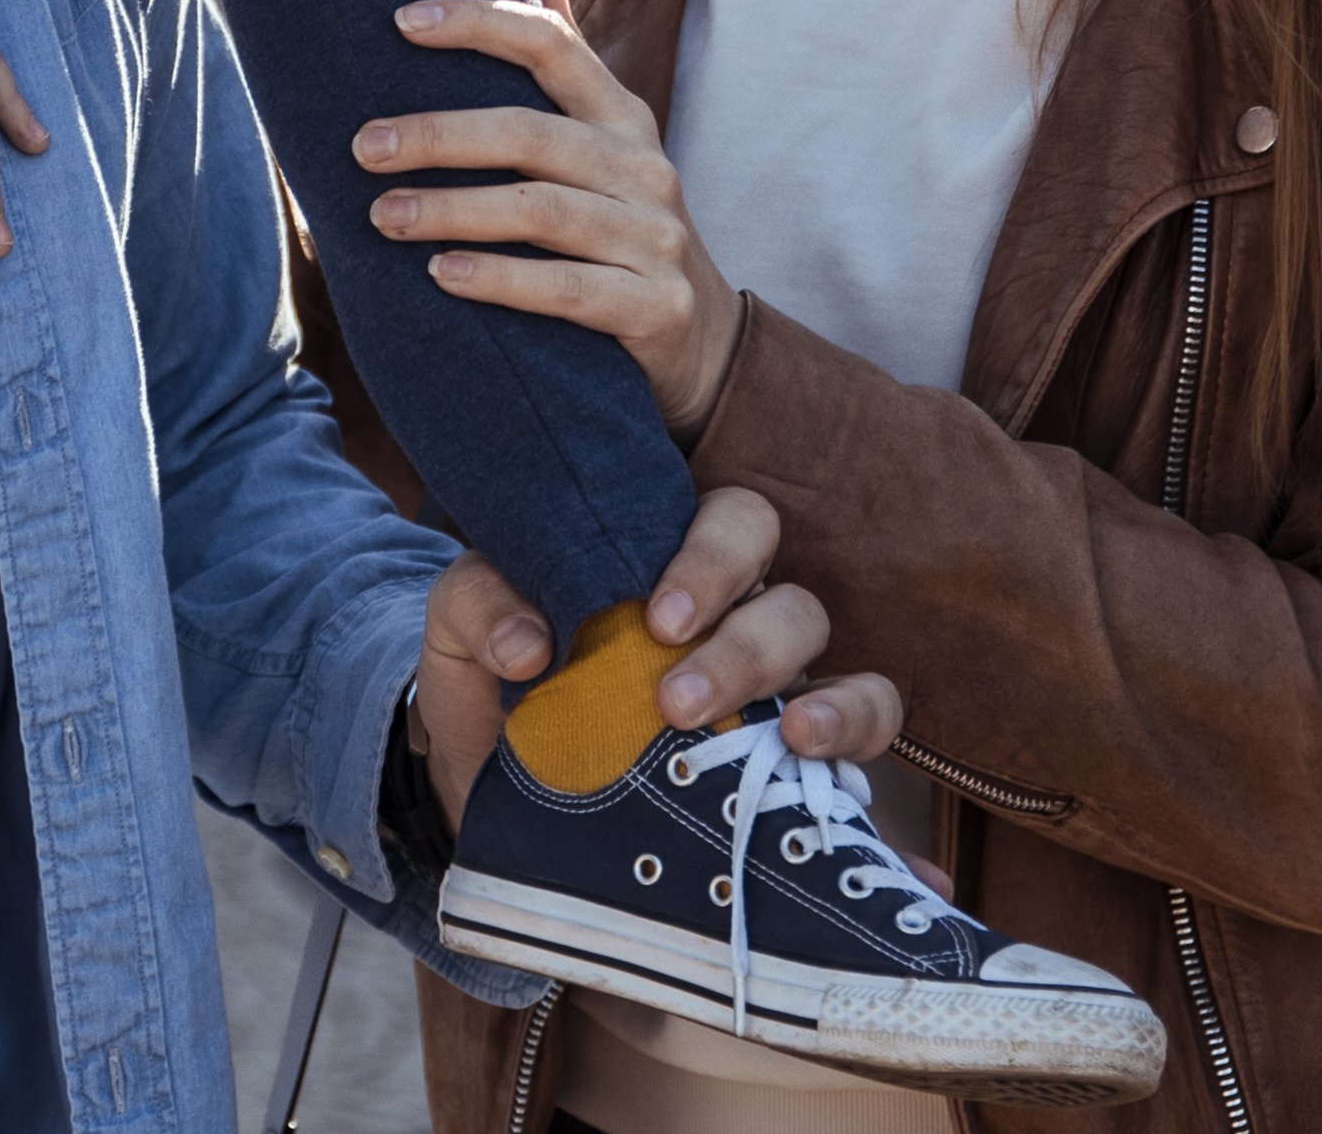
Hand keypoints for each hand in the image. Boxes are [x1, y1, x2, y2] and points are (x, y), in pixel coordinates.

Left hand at [360, 0, 743, 432]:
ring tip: (382, 214)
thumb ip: (567, 52)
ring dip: (453, 210)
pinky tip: (441, 274)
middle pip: (530, 133)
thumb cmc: (622, 221)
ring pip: (541, 210)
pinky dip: (501, 280)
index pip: (552, 43)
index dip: (479, 23)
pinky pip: (568, 289)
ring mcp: (655, 236)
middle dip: (439, 134)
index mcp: (620, 114)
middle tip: (362, 147)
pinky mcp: (655, 306)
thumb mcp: (604, 135)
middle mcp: (643, 165)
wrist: (701, 339)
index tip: (401, 19)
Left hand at [404, 483, 897, 829]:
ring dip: (819, 699)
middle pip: (787, 596)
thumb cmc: (491, 697)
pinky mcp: (789, 765)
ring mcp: (770, 693)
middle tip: (678, 698)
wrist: (490, 798)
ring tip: (780, 738)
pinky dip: (857, 734)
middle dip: (747, 642)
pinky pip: (862, 733)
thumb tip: (529, 641)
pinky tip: (830, 773)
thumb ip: (475, 607)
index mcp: (664, 571)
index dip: (713, 559)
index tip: (661, 619)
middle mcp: (730, 622)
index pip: (731, 522)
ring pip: (835, 663)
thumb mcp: (459, 644)